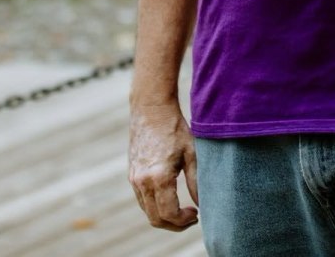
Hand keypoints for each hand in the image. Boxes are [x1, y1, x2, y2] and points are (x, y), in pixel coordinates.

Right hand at [129, 102, 199, 230]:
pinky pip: (142, 200)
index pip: (169, 214)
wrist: (151, 110)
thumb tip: (203, 204)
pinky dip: (155, 206)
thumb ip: (197, 181)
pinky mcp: (132, 175)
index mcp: (158, 177)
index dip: (184, 221)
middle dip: (174, 225)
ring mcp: (134, 179)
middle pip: (155, 219)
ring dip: (164, 216)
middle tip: (191, 218)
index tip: (196, 214)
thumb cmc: (175, 129)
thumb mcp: (191, 153)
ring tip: (183, 209)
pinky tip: (170, 197)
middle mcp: (142, 182)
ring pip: (147, 211)